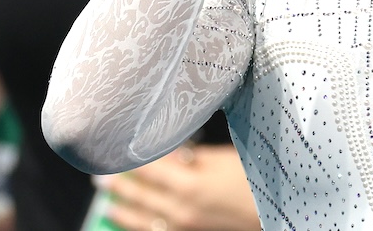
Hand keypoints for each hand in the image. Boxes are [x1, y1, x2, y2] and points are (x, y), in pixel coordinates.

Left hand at [98, 144, 259, 230]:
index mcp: (189, 184)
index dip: (129, 161)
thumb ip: (191, 156)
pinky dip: (141, 227)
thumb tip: (166, 150)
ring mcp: (185, 225)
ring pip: (144, 221)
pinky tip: (132, 222)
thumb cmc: (253, 178)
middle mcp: (182, 208)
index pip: (148, 170)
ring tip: (109, 204)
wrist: (272, 210)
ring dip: (124, 212)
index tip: (113, 152)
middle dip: (119, 187)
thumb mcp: (222, 158)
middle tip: (100, 178)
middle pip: (141, 197)